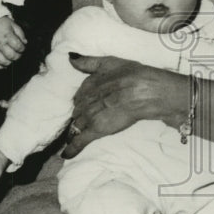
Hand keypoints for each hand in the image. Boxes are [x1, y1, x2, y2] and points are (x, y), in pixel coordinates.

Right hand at [0, 15, 26, 68]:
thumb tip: (25, 43)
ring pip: (2, 61)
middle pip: (11, 55)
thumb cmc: (3, 25)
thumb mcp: (14, 25)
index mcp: (7, 35)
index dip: (22, 49)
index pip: (18, 46)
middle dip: (17, 56)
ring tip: (11, 58)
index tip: (22, 48)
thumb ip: (21, 34)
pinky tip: (4, 64)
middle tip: (17, 54)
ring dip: (9, 62)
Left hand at [62, 55, 184, 157]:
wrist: (147, 91)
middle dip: (80, 114)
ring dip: (75, 129)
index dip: (82, 99)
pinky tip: (66, 155)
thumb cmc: (134, 74)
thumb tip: (70, 58)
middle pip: (78, 110)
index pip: (80, 94)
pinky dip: (72, 149)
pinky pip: (80, 141)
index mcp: (88, 83)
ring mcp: (90, 116)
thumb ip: (89, 62)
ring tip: (75, 134)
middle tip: (87, 118)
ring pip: (77, 124)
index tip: (85, 103)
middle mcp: (86, 99)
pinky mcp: (97, 130)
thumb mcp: (111, 62)